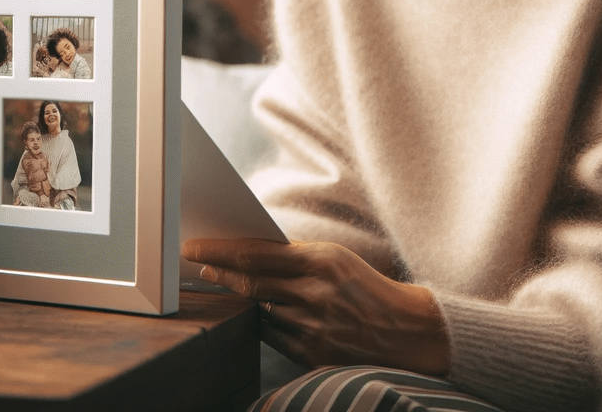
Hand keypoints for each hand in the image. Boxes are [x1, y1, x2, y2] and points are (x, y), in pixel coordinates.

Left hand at [183, 238, 449, 375]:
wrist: (406, 331)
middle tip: (196, 263)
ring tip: (220, 284)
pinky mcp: (314, 355)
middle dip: (218, 272)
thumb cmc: (366, 288)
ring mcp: (314, 326)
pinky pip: (272, 337)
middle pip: (251, 282)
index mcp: (323, 260)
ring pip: (258, 310)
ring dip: (236, 298)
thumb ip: (295, 258)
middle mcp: (316, 292)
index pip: (257, 253)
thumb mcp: (336, 259)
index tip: (195, 247)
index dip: (220, 250)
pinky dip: (259, 322)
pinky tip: (252, 312)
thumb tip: (248, 256)